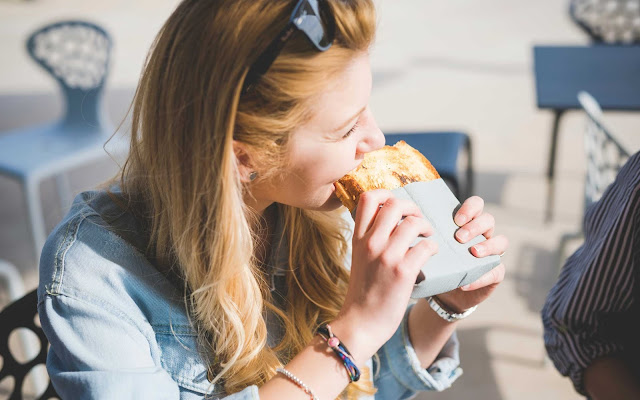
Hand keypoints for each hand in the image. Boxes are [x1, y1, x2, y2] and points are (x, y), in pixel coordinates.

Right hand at [333, 190, 437, 361]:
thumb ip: (370, 237)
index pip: (368, 198)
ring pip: (414, 222)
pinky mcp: (403, 272)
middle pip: (395, 204)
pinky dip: (433, 247)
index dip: (386, 194)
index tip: (397, 207)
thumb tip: (387, 218)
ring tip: (427, 236)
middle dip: (412, 208)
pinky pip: (426, 246)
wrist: (361, 322)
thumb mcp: (359, 258)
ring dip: (426, 227)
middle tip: (418, 220)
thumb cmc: (363, 291)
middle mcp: (371, 243)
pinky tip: (431, 254)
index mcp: (359, 238)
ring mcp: (387, 256)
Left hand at [436, 196, 507, 312]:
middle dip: (475, 226)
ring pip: (501, 241)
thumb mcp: (431, 247)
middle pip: (489, 220)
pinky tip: (466, 283)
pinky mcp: (495, 272)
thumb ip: (426, 234)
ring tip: (473, 252)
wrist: (444, 292)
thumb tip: (406, 222)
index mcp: (467, 222)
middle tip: (459, 236)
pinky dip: (481, 277)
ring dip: (487, 246)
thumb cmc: (437, 262)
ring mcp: (492, 252)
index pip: (476, 205)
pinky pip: (496, 271)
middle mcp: (482, 234)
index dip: (470, 208)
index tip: (456, 219)